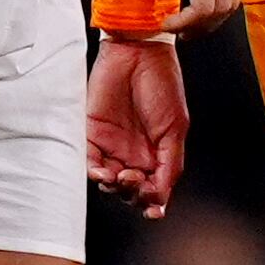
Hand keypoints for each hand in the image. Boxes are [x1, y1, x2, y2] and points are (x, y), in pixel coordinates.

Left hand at [85, 38, 190, 217]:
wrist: (137, 54)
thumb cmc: (162, 85)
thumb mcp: (176, 128)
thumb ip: (170, 163)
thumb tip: (162, 195)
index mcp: (158, 153)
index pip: (154, 188)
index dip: (153, 203)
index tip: (153, 209)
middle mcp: (134, 153)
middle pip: (130, 190)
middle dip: (134, 194)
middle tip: (136, 180)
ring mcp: (112, 145)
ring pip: (109, 181)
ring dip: (114, 187)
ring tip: (122, 176)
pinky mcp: (91, 135)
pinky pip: (89, 163)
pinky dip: (95, 173)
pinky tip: (103, 173)